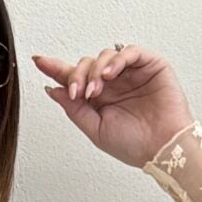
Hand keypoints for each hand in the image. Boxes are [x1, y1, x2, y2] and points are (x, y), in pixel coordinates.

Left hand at [31, 43, 192, 169]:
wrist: (163, 149)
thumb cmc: (135, 144)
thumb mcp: (95, 129)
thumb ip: (74, 109)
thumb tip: (53, 89)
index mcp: (100, 98)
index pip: (74, 77)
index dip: (55, 68)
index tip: (38, 61)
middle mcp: (114, 83)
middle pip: (86, 64)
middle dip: (77, 76)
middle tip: (79, 93)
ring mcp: (131, 73)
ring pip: (104, 56)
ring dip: (96, 71)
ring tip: (96, 91)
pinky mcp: (150, 65)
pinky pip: (129, 51)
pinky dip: (117, 60)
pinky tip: (110, 75)